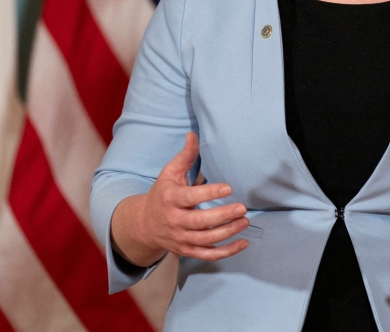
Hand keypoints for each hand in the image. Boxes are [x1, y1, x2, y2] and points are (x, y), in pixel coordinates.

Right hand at [110, 132, 249, 266]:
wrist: (144, 224)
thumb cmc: (162, 194)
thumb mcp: (169, 173)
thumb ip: (185, 156)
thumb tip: (193, 134)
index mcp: (170, 199)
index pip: (190, 197)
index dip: (209, 193)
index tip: (228, 187)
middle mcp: (174, 221)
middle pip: (200, 222)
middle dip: (222, 216)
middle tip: (242, 208)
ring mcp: (181, 238)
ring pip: (206, 240)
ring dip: (227, 233)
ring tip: (244, 221)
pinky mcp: (187, 250)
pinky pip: (208, 255)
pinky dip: (226, 252)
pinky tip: (243, 243)